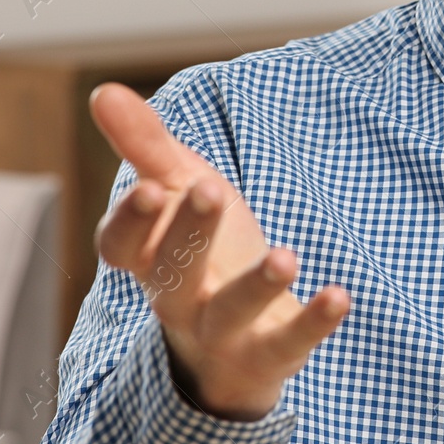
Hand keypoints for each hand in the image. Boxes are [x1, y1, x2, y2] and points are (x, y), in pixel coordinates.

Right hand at [89, 81, 351, 420]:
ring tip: (285, 256)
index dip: (131, 221)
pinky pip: (287, 343)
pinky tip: (340, 295)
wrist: (233, 339)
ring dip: (255, 286)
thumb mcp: (179, 188)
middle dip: (189, 232)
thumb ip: (145, 144)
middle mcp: (176, 298)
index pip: (121, 246)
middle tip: (210, 187)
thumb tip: (102, 90)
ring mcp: (220, 331)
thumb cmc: (201, 248)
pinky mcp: (267, 353)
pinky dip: (313, 322)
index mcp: (149, 257)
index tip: (151, 187)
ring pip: (228, 313)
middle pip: (171, 273)